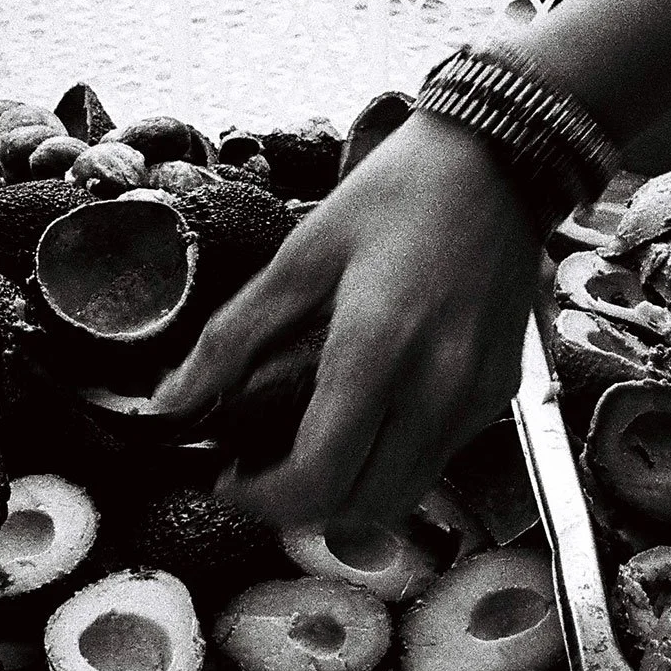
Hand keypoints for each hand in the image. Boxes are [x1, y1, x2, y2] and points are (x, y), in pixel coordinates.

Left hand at [152, 115, 540, 528]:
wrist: (498, 161)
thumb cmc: (398, 194)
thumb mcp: (302, 254)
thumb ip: (234, 337)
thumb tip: (172, 401)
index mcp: (376, 348)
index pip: (317, 478)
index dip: (261, 499)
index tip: (229, 478)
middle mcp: (435, 388)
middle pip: (360, 508)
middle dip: (300, 505)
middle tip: (261, 470)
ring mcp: (474, 397)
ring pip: (403, 497)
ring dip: (349, 494)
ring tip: (309, 449)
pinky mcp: (497, 393)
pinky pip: (437, 459)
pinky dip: (392, 463)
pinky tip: (365, 417)